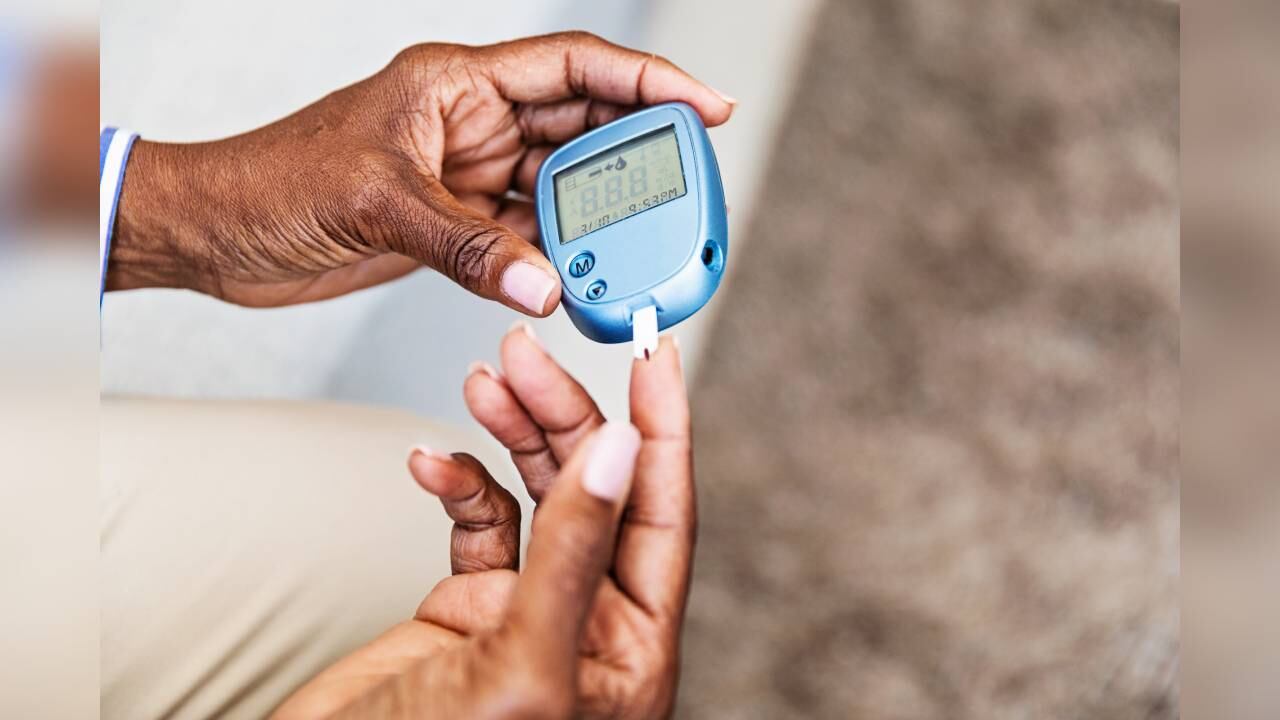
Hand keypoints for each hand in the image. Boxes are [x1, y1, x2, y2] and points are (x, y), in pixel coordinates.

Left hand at [108, 32, 733, 309]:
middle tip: (692, 188)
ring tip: (650, 244)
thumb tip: (547, 282)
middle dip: (642, 154)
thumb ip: (467, 245)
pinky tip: (589, 277)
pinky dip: (561, 258)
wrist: (220, 234)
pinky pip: (529, 238)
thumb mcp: (376, 202)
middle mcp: (472, 123)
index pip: (574, 67)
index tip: (707, 106)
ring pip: (562, 188)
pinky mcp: (457, 224)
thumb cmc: (273, 182)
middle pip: (583, 128)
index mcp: (457, 84)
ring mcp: (468, 175)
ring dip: (604, 217)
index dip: (648, 79)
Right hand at [273, 328, 693, 718]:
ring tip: (484, 382)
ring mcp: (528, 612)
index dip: (664, 427)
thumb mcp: (522, 666)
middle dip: (565, 414)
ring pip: (540, 494)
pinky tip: (431, 462)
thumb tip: (622, 451)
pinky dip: (458, 483)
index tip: (657, 353)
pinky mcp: (469, 608)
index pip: (665, 514)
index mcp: (632, 652)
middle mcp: (589, 625)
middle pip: (598, 488)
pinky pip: (479, 522)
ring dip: (514, 434)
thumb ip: (573, 554)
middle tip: (523, 356)